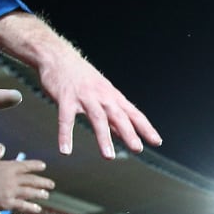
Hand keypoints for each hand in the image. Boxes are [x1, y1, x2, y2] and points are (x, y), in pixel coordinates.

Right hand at [0, 12, 161, 158]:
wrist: (57, 56)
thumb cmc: (82, 78)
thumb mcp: (102, 93)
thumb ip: (113, 115)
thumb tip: (126, 134)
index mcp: (112, 97)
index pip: (133, 113)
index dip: (145, 127)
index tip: (157, 141)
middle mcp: (102, 97)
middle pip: (118, 116)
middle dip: (129, 133)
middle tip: (137, 148)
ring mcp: (84, 97)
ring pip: (97, 119)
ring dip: (103, 138)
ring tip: (108, 156)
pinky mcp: (65, 98)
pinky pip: (66, 119)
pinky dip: (65, 134)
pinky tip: (65, 150)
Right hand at [0, 144, 54, 213]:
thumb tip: (1, 147)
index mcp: (8, 166)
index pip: (26, 165)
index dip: (36, 165)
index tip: (43, 166)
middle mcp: (12, 179)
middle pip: (32, 180)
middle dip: (43, 182)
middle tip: (51, 184)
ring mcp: (10, 192)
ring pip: (30, 193)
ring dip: (39, 194)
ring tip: (46, 195)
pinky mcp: (5, 204)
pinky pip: (22, 205)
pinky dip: (31, 207)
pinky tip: (37, 208)